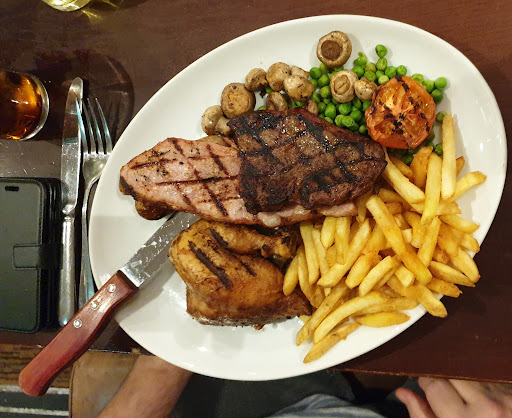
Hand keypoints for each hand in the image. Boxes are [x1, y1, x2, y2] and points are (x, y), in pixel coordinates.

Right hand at [395, 377, 511, 417]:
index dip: (425, 383)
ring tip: (469, 404)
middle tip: (447, 397)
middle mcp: (488, 406)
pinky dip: (483, 387)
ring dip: (465, 383)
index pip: (433, 384)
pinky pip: (490, 379)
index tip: (425, 386)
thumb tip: (403, 393)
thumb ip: (421, 416)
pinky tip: (485, 404)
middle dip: (444, 381)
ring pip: (470, 374)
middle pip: (450, 374)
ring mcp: (506, 398)